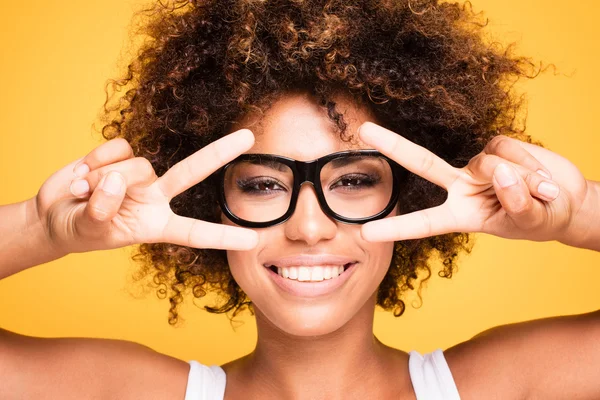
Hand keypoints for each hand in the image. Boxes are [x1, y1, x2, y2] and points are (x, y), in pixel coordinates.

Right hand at [33, 129, 257, 254]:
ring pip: (137, 165)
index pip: (194, 232)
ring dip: (103, 179)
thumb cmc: (77, 230)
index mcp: (157, 225)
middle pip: (190, 172)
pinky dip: (95, 161)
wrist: (53, 214)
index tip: (252, 241)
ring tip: (83, 194)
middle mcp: (155, 197)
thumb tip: (115, 179)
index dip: (222, 237)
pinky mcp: (120, 155)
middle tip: (249, 136)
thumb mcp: (88, 231)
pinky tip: (83, 175)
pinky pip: (116, 147)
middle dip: (219, 153)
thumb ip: (101, 211)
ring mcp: (138, 174)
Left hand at [358, 122, 591, 242]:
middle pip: (422, 163)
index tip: (366, 233)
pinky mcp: (497, 146)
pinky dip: (527, 163)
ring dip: (520, 179)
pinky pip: (506, 147)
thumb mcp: (531, 223)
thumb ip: (517, 204)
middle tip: (363, 130)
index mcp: (461, 215)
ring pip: (487, 162)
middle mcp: (462, 186)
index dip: (397, 227)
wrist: (567, 201)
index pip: (424, 222)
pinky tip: (540, 175)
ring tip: (541, 193)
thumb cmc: (543, 220)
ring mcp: (478, 165)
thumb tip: (500, 173)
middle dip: (393, 146)